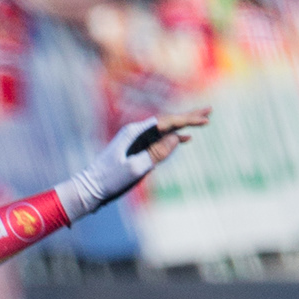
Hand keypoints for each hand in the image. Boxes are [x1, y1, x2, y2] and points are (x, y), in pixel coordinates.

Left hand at [58, 109, 208, 218]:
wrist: (90, 188)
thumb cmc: (110, 180)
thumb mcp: (135, 168)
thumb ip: (156, 153)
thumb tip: (177, 138)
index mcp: (135, 133)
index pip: (166, 122)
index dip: (187, 120)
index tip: (204, 120)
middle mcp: (136, 133)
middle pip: (167, 121)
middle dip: (189, 117)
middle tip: (209, 110)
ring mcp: (135, 141)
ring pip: (164, 130)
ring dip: (183, 126)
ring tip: (202, 121)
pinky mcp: (135, 149)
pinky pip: (158, 140)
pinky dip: (173, 138)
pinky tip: (184, 138)